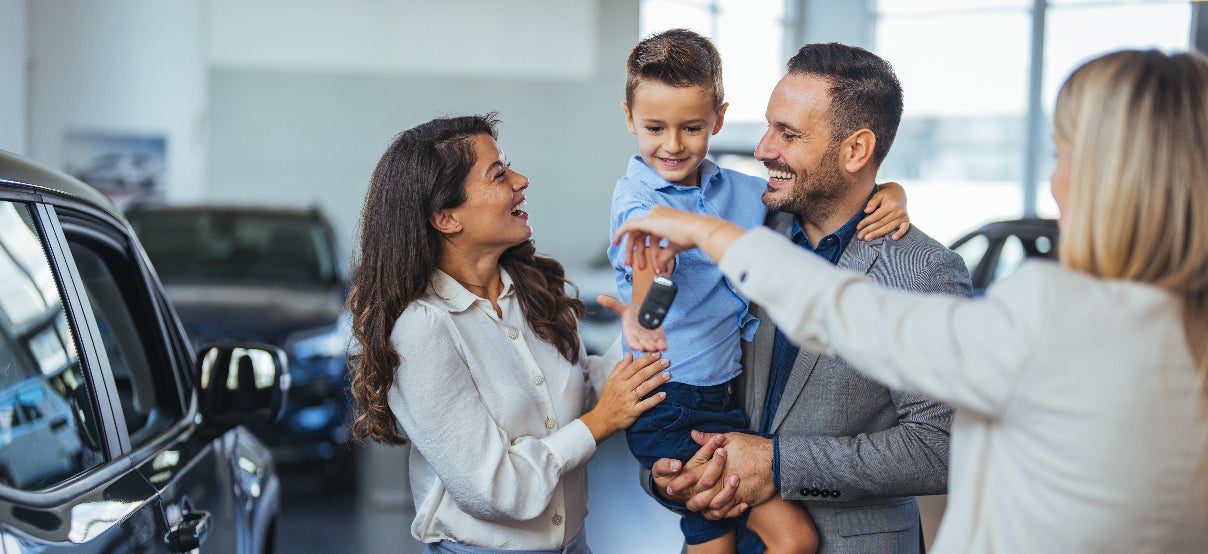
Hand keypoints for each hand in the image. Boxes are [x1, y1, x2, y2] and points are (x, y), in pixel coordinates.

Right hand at [580, 352, 670, 443]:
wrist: (603, 419)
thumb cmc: (608, 399)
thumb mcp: (610, 381)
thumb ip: (620, 367)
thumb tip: (629, 355)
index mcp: (618, 379)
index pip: (634, 366)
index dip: (646, 359)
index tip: (657, 354)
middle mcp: (623, 388)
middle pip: (642, 375)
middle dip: (655, 367)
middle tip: (666, 361)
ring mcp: (628, 400)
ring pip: (645, 387)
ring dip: (657, 380)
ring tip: (668, 374)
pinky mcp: (633, 411)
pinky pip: (645, 404)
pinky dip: (655, 399)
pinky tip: (664, 394)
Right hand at [595, 294, 666, 351]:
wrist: (643, 311)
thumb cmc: (631, 312)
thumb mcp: (622, 307)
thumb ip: (612, 303)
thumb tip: (600, 297)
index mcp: (630, 333)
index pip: (631, 342)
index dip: (635, 345)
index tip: (639, 347)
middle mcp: (640, 338)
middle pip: (643, 345)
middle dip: (647, 347)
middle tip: (651, 348)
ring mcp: (650, 339)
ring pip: (653, 346)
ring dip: (656, 347)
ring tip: (658, 347)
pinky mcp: (659, 338)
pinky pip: (661, 343)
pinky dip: (663, 345)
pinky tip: (665, 346)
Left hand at [612, 206, 742, 268]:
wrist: (698, 231)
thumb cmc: (692, 237)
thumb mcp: (675, 247)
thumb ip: (664, 255)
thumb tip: (659, 266)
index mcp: (663, 218)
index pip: (648, 233)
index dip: (641, 245)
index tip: (638, 256)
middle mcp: (656, 215)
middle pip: (640, 234)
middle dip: (636, 251)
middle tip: (632, 265)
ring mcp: (652, 216)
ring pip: (635, 235)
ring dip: (634, 252)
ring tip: (636, 266)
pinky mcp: (648, 221)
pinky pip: (628, 227)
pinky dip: (620, 233)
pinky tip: (615, 242)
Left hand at [660, 431, 778, 519]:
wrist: (777, 460)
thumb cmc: (754, 447)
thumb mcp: (731, 438)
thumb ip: (710, 439)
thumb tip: (693, 435)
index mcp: (716, 464)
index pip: (692, 475)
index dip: (680, 482)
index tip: (670, 487)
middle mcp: (722, 480)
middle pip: (700, 496)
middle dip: (689, 500)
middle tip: (682, 501)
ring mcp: (733, 492)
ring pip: (713, 507)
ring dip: (704, 509)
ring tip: (698, 508)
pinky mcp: (744, 500)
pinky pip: (728, 512)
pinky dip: (721, 514)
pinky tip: (715, 511)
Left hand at [857, 181, 909, 240]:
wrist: (898, 193)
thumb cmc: (886, 195)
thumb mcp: (879, 194)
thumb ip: (872, 202)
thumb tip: (866, 211)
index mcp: (891, 204)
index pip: (876, 216)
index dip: (866, 222)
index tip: (858, 227)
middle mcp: (898, 211)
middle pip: (881, 223)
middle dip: (869, 230)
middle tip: (860, 236)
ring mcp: (903, 216)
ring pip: (889, 228)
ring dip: (877, 234)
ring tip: (867, 238)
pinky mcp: (906, 220)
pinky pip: (904, 228)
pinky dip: (900, 233)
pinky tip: (893, 238)